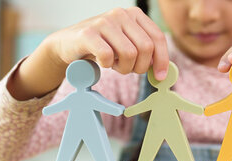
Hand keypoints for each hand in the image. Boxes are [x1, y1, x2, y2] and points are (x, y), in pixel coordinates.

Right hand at [48, 7, 168, 78]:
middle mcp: (120, 14)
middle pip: (145, 48)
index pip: (157, 37)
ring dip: (123, 68)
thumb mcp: (127, 45)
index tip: (160, 77)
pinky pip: (107, 56)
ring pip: (129, 54)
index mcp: (134, 14)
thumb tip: (163, 71)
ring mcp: (104, 21)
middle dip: (140, 66)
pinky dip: (107, 65)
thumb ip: (145, 52)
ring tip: (114, 65)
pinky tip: (102, 62)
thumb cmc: (102, 47)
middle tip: (128, 70)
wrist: (68, 45)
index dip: (162, 59)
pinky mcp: (87, 33)